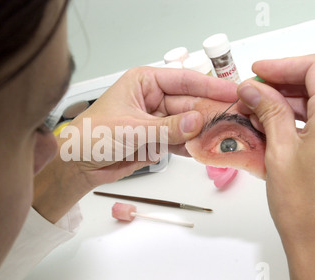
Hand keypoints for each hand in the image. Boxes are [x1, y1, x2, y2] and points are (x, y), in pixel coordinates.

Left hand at [34, 67, 236, 222]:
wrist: (78, 164)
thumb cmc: (92, 135)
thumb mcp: (131, 129)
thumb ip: (165, 128)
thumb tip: (196, 121)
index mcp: (144, 83)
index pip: (183, 80)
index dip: (209, 86)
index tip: (233, 91)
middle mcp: (153, 99)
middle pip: (190, 103)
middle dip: (210, 112)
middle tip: (236, 119)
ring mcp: (156, 121)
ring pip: (188, 124)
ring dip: (205, 131)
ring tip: (228, 136)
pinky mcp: (157, 140)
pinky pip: (180, 142)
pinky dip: (192, 147)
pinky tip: (207, 150)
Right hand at [237, 53, 314, 279]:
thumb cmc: (304, 207)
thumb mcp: (279, 152)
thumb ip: (268, 112)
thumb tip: (254, 89)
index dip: (285, 64)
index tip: (259, 71)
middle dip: (283, 81)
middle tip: (253, 90)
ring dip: (288, 100)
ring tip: (257, 109)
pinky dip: (297, 117)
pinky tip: (273, 125)